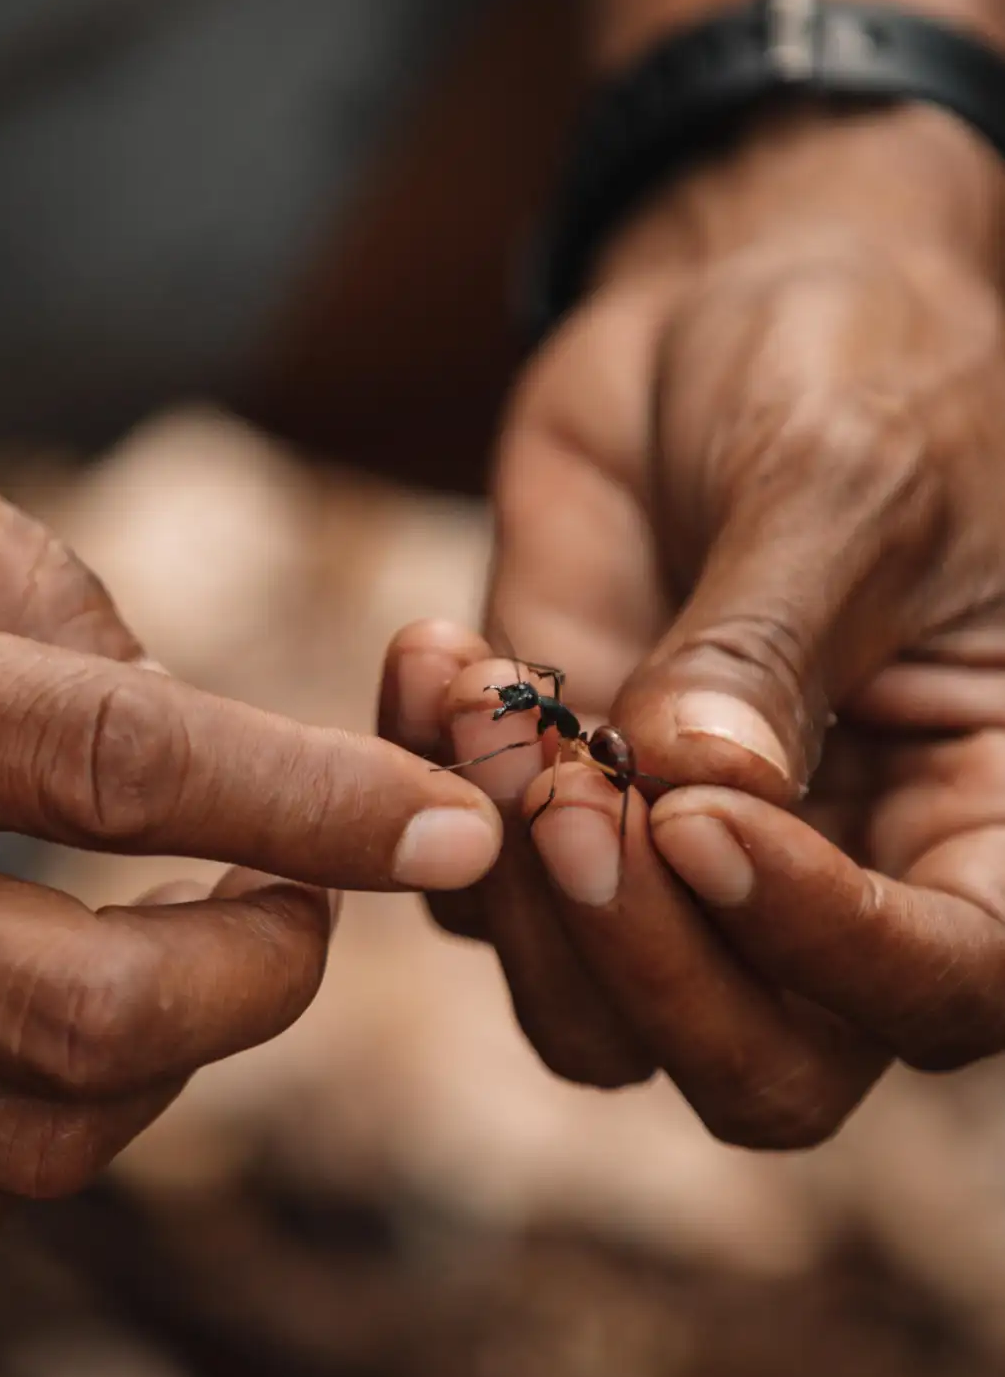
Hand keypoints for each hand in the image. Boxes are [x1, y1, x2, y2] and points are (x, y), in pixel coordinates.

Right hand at [0, 391, 499, 1255]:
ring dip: (165, 1064)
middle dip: (253, 976)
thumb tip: (158, 696)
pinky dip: (39, 1129)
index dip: (307, 802)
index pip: (106, 763)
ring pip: (15, 1140)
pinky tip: (59, 1025)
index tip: (457, 828)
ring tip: (195, 952)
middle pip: (77, 1014)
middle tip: (308, 901)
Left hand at [382, 105, 1004, 1146]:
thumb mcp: (839, 476)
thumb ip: (774, 644)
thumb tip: (697, 786)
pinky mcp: (554, 811)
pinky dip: (426, 792)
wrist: (733, 309)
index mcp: (973, 814)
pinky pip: (471, 894)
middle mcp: (835, 876)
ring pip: (597, 1026)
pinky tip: (434, 654)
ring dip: (519, 900)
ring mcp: (681, 862)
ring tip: (484, 697)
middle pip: (764, 1068)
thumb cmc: (846, 366)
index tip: (702, 818)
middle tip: (572, 801)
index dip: (825, 944)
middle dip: (648, 966)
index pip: (942, 979)